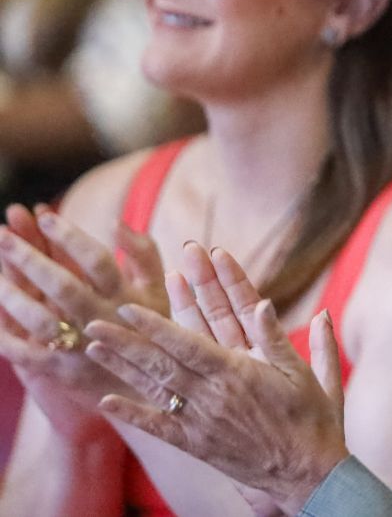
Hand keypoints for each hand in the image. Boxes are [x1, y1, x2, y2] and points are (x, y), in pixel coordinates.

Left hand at [0, 205, 165, 433]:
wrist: (157, 392)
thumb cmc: (156, 331)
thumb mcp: (161, 290)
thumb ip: (144, 253)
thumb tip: (117, 223)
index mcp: (128, 298)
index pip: (97, 260)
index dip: (70, 236)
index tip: (44, 213)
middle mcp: (103, 321)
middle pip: (63, 286)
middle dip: (30, 258)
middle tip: (2, 234)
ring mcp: (81, 349)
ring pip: (40, 320)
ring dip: (12, 295)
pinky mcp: (62, 372)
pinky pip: (24, 353)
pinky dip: (2, 334)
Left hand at [83, 245, 348, 513]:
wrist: (307, 473)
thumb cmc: (312, 420)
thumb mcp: (305, 373)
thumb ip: (280, 338)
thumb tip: (265, 303)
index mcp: (238, 372)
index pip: (187, 343)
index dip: (155, 325)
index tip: (129, 307)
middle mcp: (213, 396)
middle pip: (160, 364)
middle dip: (125, 342)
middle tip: (94, 324)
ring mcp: (202, 422)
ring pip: (155, 390)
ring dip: (122, 369)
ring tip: (94, 349)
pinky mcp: (198, 445)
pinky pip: (159, 428)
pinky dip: (132, 415)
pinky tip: (107, 402)